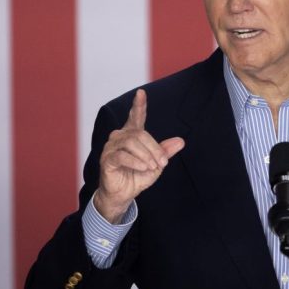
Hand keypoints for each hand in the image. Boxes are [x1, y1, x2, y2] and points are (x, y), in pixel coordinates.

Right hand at [94, 89, 184, 222]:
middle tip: (163, 163)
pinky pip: (122, 155)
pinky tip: (143, 167)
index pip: (135, 116)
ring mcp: (111, 147)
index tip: (141, 93)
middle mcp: (119, 137)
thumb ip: (166, 151)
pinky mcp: (107, 159)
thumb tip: (181, 141)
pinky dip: (136, 161)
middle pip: (140, 134)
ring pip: (131, 143)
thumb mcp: (156, 164)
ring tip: (152, 167)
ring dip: (146, 155)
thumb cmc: (138, 176)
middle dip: (154, 149)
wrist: (124, 195)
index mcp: (132, 135)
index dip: (139, 105)